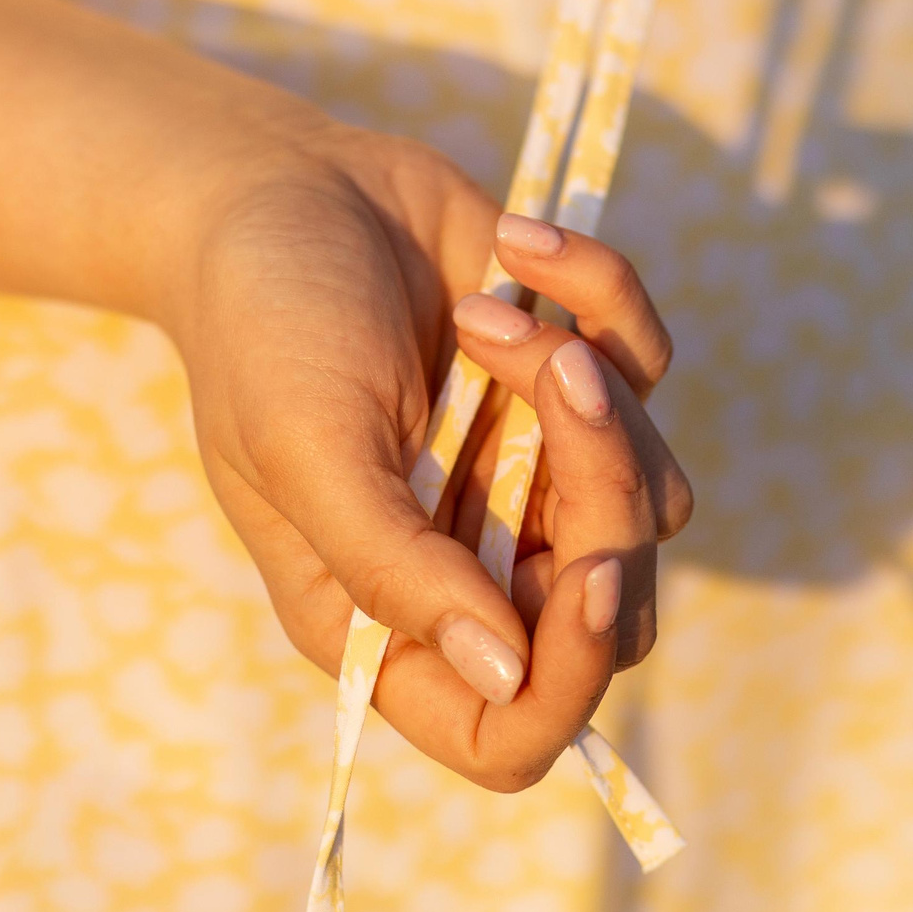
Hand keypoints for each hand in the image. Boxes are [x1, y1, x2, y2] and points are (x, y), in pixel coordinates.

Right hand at [166, 122, 689, 792]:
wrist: (278, 182)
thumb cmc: (261, 326)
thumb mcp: (306, 450)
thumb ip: (397, 570)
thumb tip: (506, 672)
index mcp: (387, 619)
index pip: (511, 729)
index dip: (570, 680)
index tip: (590, 573)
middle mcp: (471, 565)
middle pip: (612, 610)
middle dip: (604, 490)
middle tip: (550, 369)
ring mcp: (532, 478)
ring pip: (650, 491)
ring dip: (587, 383)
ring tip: (484, 309)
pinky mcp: (575, 386)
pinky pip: (647, 371)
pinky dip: (598, 297)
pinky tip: (514, 250)